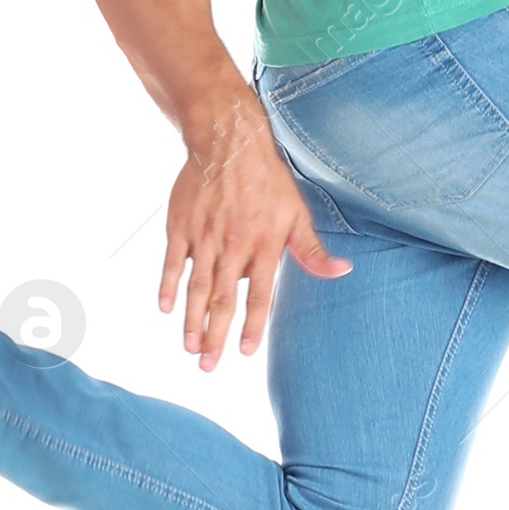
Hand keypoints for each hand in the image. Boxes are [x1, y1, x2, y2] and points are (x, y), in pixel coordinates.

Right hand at [159, 94, 352, 369]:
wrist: (228, 143)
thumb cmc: (267, 181)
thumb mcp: (297, 214)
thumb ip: (312, 250)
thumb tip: (342, 271)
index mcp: (263, 246)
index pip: (259, 296)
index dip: (251, 326)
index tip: (243, 352)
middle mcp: (233, 247)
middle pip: (223, 300)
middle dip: (215, 336)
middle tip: (207, 367)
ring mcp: (204, 238)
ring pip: (197, 287)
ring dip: (192, 320)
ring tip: (189, 347)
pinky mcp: (181, 227)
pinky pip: (171, 262)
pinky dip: (167, 286)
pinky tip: (166, 309)